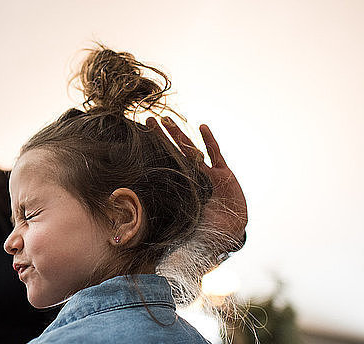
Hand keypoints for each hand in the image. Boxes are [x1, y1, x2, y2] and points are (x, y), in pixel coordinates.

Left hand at [146, 117, 247, 245]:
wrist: (230, 235)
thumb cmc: (205, 234)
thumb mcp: (179, 233)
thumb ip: (164, 237)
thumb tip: (141, 249)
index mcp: (179, 189)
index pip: (162, 167)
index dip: (152, 154)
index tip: (138, 142)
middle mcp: (190, 179)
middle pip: (173, 154)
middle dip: (162, 137)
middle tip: (149, 120)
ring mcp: (206, 175)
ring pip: (191, 150)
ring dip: (180, 135)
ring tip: (169, 119)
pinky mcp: (223, 175)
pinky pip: (215, 154)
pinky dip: (209, 141)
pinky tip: (202, 127)